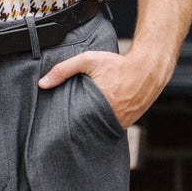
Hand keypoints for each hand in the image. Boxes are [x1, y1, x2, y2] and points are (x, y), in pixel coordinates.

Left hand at [37, 46, 170, 127]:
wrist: (148, 68)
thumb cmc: (118, 63)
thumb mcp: (88, 61)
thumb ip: (64, 69)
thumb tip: (43, 83)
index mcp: (100, 106)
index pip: (77, 124)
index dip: (68, 125)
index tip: (58, 126)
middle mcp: (113, 118)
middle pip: (88, 129)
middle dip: (78, 128)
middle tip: (68, 125)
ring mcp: (123, 122)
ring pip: (101, 129)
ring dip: (92, 126)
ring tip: (82, 122)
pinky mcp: (129, 122)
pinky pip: (112, 126)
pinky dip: (105, 123)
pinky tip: (97, 118)